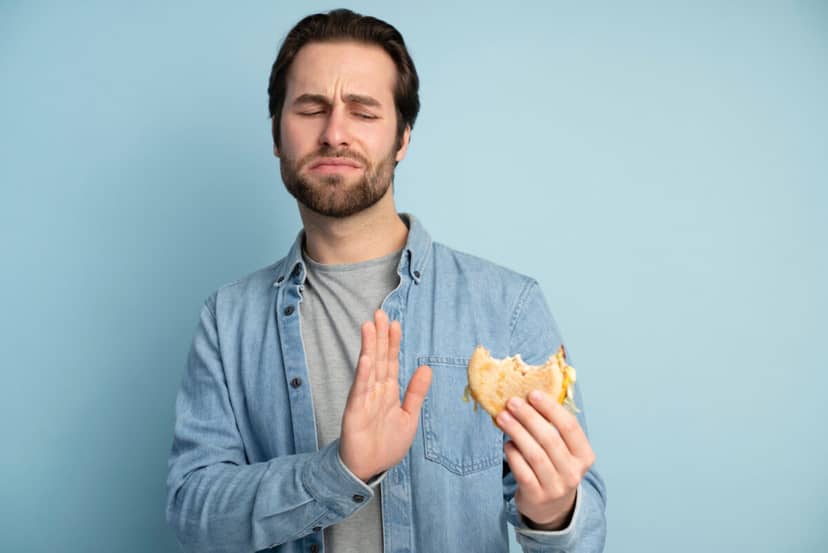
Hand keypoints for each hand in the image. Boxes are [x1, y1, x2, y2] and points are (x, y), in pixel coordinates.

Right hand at [339, 310, 431, 480]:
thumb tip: (426, 367)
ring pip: (368, 368)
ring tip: (370, 326)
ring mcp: (364, 399)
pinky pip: (360, 390)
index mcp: (388, 392)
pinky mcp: (355, 411)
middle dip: (380, 336)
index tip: (395, 323)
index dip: (393, 342)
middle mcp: (375, 391)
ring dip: (370, 347)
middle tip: (380, 313)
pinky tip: (366, 358)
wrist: (368, 469)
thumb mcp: (409, 416)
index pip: (391, 362)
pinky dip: (363, 374)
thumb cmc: (386, 444)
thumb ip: (416, 392)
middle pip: (379, 358)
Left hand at [497, 390, 595, 529]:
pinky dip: (512, 454)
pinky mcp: (536, 496)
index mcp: (584, 456)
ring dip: (516, 432)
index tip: (533, 393)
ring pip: (534, 454)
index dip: (551, 408)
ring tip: (502, 417)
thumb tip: (531, 394)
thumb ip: (554, 427)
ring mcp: (555, 487)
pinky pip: (522, 470)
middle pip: (550, 439)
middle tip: (512, 402)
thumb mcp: (564, 451)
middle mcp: (573, 473)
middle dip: (529, 417)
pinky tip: (506, 443)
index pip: (570, 427)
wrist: (552, 507)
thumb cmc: (555, 467)